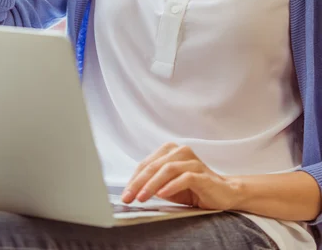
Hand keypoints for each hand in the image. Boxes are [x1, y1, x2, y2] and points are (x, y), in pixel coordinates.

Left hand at [121, 143, 240, 210]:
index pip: (146, 164)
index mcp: (170, 151)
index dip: (134, 179)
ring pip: (167, 169)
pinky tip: (162, 194)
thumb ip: (153, 183)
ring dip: (152, 184)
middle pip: (154, 165)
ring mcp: (192, 161)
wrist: (223, 193)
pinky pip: (185, 177)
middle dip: (138, 182)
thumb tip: (132, 191)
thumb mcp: (168, 186)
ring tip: (142, 197)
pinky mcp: (202, 173)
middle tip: (129, 197)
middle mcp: (180, 151)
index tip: (125, 194)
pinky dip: (171, 186)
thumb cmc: (193, 189)